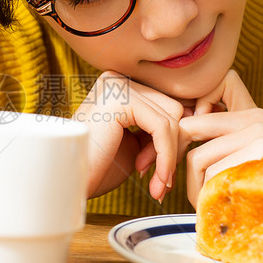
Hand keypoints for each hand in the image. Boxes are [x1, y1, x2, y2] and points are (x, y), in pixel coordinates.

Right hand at [74, 71, 183, 200]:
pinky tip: (157, 180)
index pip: (167, 104)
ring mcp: (117, 86)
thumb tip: (196, 121)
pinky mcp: (121, 100)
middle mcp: (117, 79)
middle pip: (174, 108)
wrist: (65, 183)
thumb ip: (158, 129)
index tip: (163, 171)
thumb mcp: (135, 144)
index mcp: (118, 86)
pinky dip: (166, 157)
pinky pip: (163, 127)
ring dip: (169, 155)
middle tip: (160, 178)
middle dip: (173, 147)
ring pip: (173, 118)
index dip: (173, 140)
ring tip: (153, 180)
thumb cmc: (96, 169)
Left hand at [179, 70, 262, 206]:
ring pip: (198, 158)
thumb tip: (177, 132)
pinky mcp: (259, 153)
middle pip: (190, 128)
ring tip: (209, 201)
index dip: (184, 124)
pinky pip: (212, 175)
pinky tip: (225, 205)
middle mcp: (256, 118)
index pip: (208, 96)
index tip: (184, 146)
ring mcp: (259, 134)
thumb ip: (221, 140)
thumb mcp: (249, 158)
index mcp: (252, 114)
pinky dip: (209, 196)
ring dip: (195, 187)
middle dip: (177, 157)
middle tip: (175, 182)